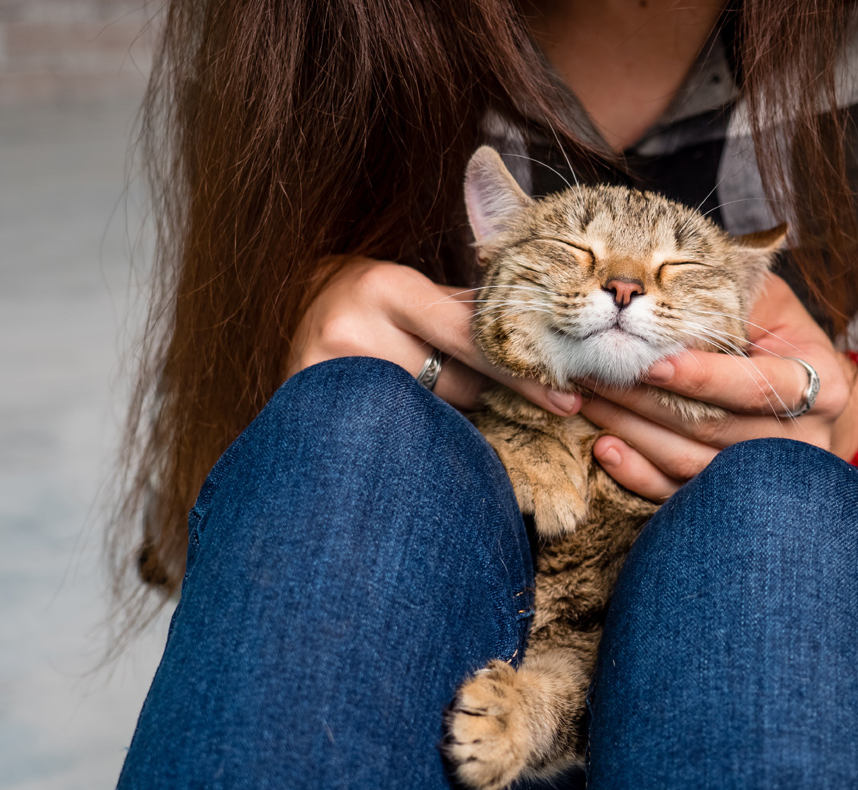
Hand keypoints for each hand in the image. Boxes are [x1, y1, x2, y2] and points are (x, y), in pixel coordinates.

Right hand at [287, 258, 581, 414]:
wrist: (291, 304)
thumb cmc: (371, 295)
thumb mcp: (415, 288)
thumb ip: (470, 311)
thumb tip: (550, 343)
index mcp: (388, 287)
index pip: (470, 338)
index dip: (522, 372)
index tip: (567, 399)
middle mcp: (354, 328)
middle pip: (456, 385)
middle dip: (490, 394)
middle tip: (522, 402)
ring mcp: (330, 373)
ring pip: (431, 416)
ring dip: (452, 415)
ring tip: (439, 397)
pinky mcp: (312, 407)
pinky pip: (396, 434)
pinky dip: (419, 433)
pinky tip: (417, 426)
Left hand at [580, 274, 857, 500]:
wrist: (804, 396)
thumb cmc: (778, 335)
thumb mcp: (770, 303)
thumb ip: (733, 295)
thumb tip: (667, 282)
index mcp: (819, 385)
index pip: (757, 386)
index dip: (702, 377)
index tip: (651, 362)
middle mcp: (800, 439)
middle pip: (713, 428)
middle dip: (646, 400)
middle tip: (594, 372)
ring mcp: (766, 477)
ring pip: (690, 463)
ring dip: (632, 432)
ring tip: (588, 401)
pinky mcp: (732, 497)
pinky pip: (678, 494)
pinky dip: (637, 473)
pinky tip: (604, 448)